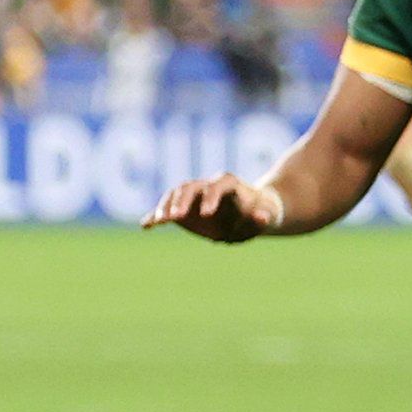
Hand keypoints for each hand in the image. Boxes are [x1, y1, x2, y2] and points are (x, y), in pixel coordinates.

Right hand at [143, 176, 284, 241]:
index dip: (211, 197)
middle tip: (175, 217)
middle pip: (190, 186)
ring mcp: (193, 195)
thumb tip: (262, 217)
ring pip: (175, 193)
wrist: (249, 213)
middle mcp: (208, 185)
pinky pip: (167, 208)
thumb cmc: (259, 214)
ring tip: (158, 221)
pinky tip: (145, 226)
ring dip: (165, 206)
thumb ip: (262, 219)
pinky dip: (155, 216)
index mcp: (229, 184)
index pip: (218, 185)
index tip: (206, 215)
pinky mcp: (183, 206)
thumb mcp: (265, 218)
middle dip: (181, 200)